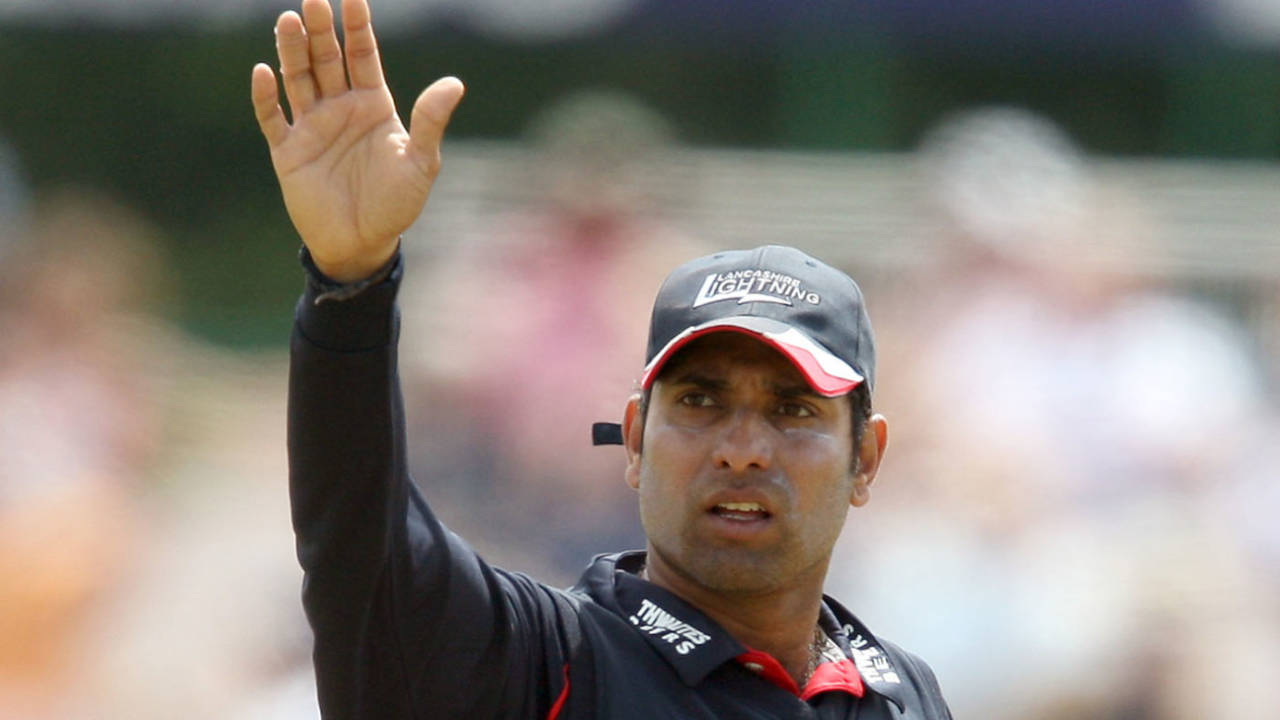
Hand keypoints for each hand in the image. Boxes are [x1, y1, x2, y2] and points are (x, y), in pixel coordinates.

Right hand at [251, 0, 463, 281]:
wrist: (364, 244)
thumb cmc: (397, 204)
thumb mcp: (421, 163)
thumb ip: (430, 122)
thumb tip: (455, 84)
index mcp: (374, 105)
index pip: (363, 55)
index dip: (358, 25)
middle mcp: (340, 108)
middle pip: (327, 58)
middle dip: (322, 29)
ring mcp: (312, 127)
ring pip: (298, 79)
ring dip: (292, 51)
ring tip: (289, 20)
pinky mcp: (288, 151)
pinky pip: (272, 118)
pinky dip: (266, 96)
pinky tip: (264, 72)